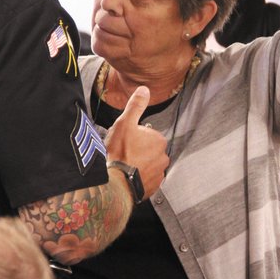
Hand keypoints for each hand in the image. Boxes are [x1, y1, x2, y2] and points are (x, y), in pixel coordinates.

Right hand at [105, 86, 169, 200]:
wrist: (116, 183)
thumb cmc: (120, 152)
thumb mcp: (125, 122)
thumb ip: (136, 105)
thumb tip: (144, 89)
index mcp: (159, 140)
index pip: (147, 134)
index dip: (133, 136)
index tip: (124, 141)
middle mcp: (163, 157)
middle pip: (147, 149)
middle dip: (136, 150)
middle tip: (122, 154)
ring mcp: (159, 174)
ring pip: (147, 164)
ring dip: (137, 165)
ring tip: (123, 166)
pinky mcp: (153, 188)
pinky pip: (145, 179)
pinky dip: (137, 178)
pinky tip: (126, 176)